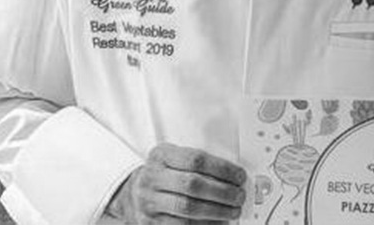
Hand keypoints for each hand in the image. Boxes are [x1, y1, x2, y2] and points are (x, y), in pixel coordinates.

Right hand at [106, 143, 246, 222]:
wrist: (134, 194)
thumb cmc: (165, 175)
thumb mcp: (176, 160)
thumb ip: (201, 164)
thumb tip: (235, 177)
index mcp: (161, 155)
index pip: (196, 160)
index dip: (222, 169)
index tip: (239, 176)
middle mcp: (151, 177)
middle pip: (193, 185)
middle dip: (222, 192)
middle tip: (239, 196)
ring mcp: (148, 202)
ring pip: (187, 208)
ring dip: (217, 211)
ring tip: (233, 211)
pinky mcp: (149, 222)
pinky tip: (218, 222)